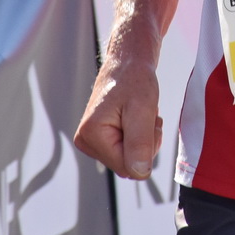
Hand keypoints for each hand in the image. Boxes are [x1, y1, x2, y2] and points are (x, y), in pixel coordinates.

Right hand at [74, 51, 162, 179]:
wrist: (128, 61)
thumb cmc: (135, 80)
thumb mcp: (143, 110)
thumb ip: (140, 144)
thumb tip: (139, 173)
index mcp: (90, 135)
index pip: (127, 167)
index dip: (146, 149)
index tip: (149, 122)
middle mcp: (85, 141)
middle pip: (127, 165)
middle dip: (145, 145)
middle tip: (147, 117)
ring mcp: (91, 141)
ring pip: (129, 159)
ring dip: (144, 140)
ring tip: (142, 115)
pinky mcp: (99, 138)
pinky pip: (127, 151)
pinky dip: (139, 137)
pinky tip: (136, 118)